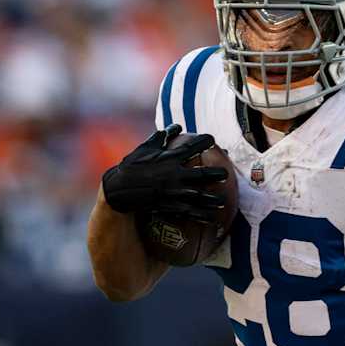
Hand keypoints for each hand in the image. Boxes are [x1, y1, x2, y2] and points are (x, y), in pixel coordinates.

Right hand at [100, 125, 228, 217]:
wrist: (119, 190)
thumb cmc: (132, 167)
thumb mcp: (145, 148)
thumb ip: (162, 137)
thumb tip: (176, 126)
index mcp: (169, 158)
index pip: (192, 146)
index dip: (205, 141)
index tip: (213, 140)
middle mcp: (174, 175)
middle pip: (202, 174)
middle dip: (216, 174)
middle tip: (225, 174)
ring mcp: (173, 192)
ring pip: (198, 196)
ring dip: (212, 199)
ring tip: (222, 202)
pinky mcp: (169, 206)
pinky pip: (189, 212)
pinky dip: (201, 215)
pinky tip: (212, 219)